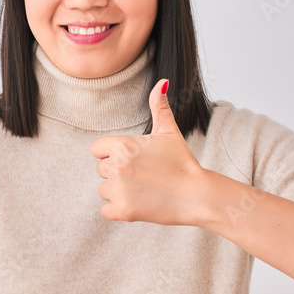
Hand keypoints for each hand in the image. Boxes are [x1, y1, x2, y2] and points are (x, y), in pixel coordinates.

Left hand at [89, 79, 205, 225]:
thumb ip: (159, 106)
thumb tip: (162, 82)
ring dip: (119, 193)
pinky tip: (140, 205)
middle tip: (143, 177)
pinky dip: (120, 211)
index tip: (133, 161)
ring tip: (143, 191)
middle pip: (100, 170)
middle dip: (117, 175)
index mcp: (122, 144)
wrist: (197, 195)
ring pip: (104, 191)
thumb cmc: (182, 162)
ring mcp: (119, 189)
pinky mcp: (123, 211)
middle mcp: (117, 165)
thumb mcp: (169, 132)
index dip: (112, 155)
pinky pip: (106, 211)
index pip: (96, 150)